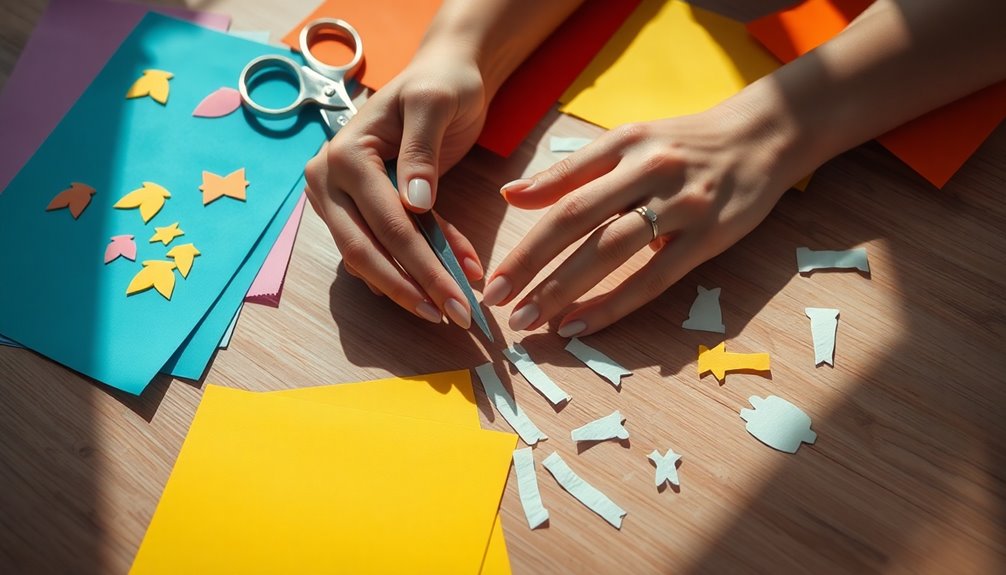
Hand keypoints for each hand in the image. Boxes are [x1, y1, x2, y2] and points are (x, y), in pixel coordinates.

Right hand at [304, 45, 487, 327]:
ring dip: (409, 285)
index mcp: (345, 155)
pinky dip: (412, 268)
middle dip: (412, 289)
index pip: (386, 223)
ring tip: (448, 307)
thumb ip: (422, 150)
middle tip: (452, 316)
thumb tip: (415, 203)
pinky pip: (378, 248)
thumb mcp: (436, 104)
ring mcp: (337, 197)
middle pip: (366, 250)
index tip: (458, 297)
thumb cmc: (441, 84)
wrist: (441, 73)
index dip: (423, 265)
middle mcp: (329, 179)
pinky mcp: (354, 208)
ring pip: (366, 258)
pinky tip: (445, 280)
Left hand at [482, 106, 799, 336]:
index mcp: (623, 144)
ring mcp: (681, 204)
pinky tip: (581, 324)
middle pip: (578, 219)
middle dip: (532, 264)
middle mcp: (648, 169)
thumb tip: (511, 194)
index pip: (561, 192)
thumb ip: (571, 171)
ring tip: (531, 319)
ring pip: (611, 250)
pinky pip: (654, 278)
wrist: (763, 136)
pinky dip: (614, 303)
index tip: (492, 276)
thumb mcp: (627, 142)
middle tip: (498, 302)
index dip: (523, 237)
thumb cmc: (683, 146)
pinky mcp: (708, 236)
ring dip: (564, 287)